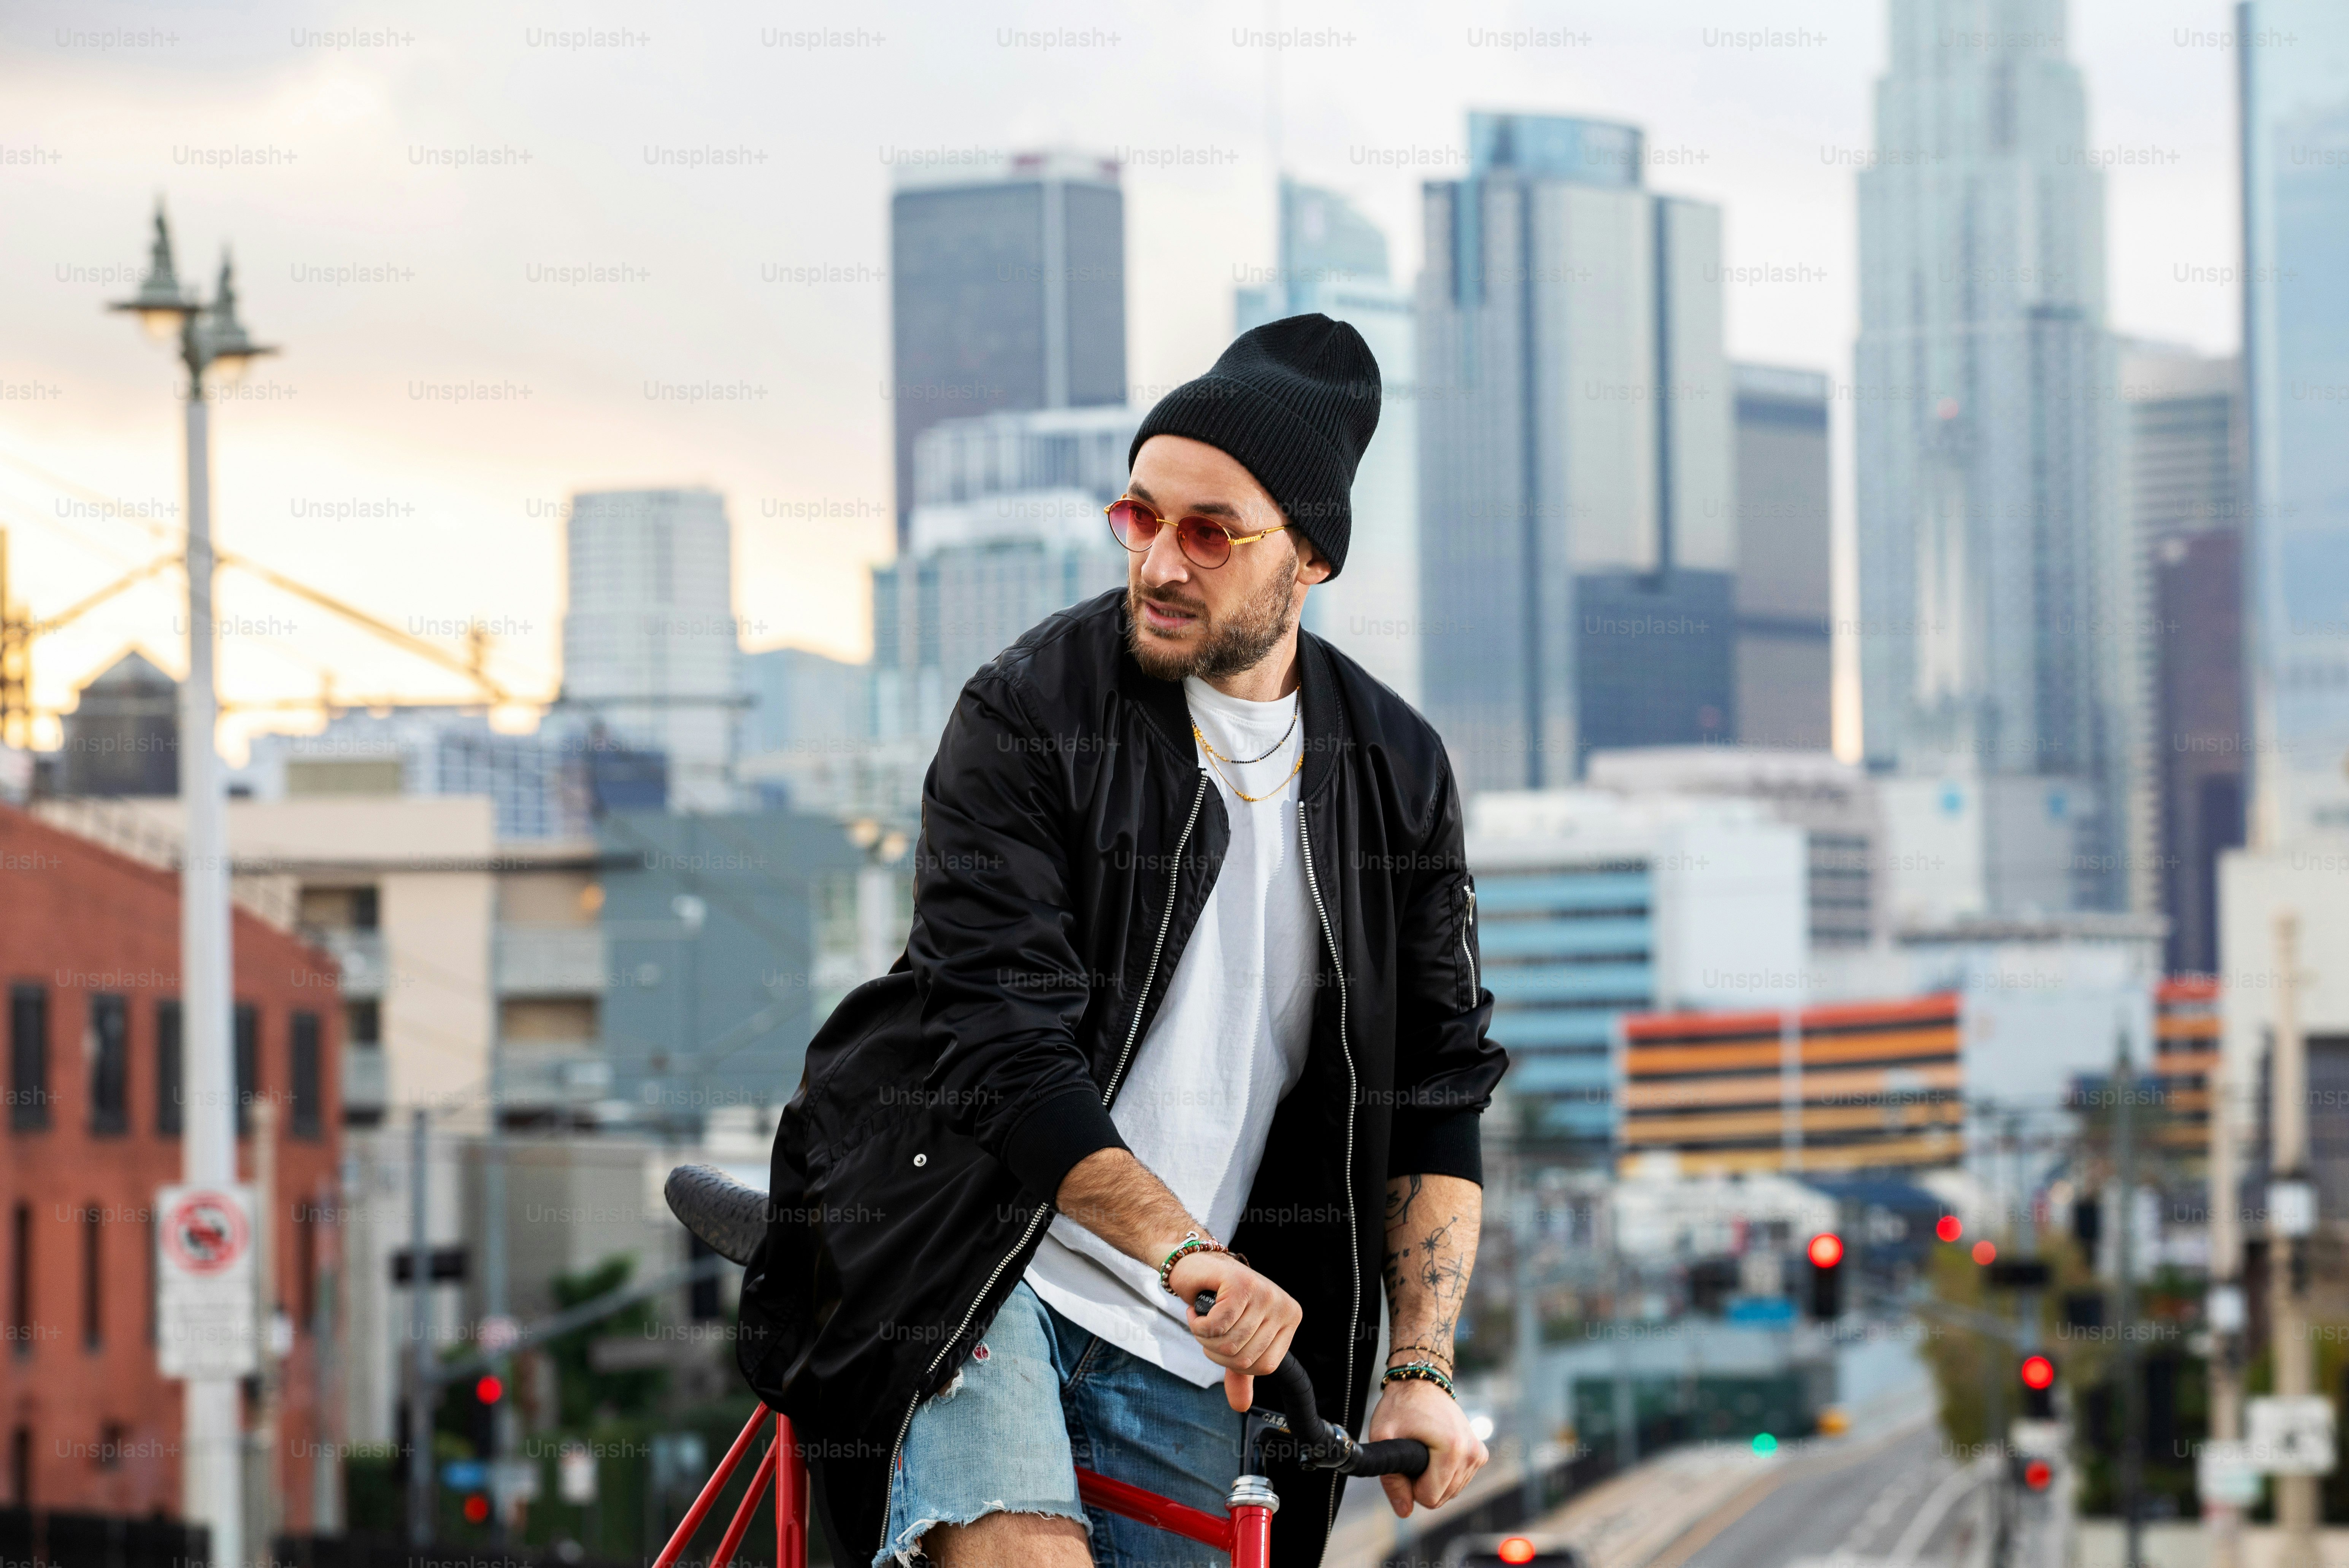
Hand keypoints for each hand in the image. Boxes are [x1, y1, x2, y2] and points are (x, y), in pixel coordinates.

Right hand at [1167, 1249, 1301, 1411]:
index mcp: (1289, 1320)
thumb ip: (1241, 1372)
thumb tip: (1241, 1406)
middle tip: (1207, 1330)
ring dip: (1205, 1338)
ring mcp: (1265, 1293)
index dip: (1236, 1364)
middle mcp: (1282, 1306)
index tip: (1223, 1344)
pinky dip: (1199, 1324)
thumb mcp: (1235, 1338)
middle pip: (1245, 1357)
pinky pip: (1217, 1325)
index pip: (1264, 1367)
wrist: (1196, 1265)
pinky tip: (1197, 1310)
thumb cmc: (1218, 1300)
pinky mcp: (1241, 1285)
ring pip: (1230, 1343)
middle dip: (1216, 1351)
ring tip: (1202, 1320)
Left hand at [1367, 1375, 1486, 1516]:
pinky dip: (1445, 1473)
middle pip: (1442, 1497)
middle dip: (1423, 1483)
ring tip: (1424, 1448)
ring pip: (1451, 1492)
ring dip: (1434, 1478)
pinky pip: (1459, 1481)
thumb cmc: (1400, 1406)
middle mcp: (1472, 1453)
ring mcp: (1479, 1453)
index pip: (1430, 1497)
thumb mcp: (1384, 1437)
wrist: (1421, 1382)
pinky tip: (1435, 1451)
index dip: (1411, 1485)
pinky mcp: (1480, 1453)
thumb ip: (1392, 1479)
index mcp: (1452, 1449)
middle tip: (1412, 1453)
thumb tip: (1404, 1511)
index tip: (1405, 1460)